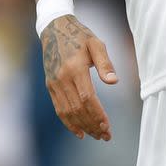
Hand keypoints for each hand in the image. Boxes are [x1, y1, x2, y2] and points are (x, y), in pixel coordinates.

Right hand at [41, 15, 117, 139]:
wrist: (55, 29)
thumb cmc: (80, 36)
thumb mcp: (96, 44)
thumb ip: (105, 63)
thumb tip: (114, 82)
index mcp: (75, 68)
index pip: (87, 98)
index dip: (97, 114)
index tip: (107, 126)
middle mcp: (62, 79)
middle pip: (77, 109)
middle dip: (92, 125)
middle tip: (106, 136)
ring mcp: (54, 84)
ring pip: (67, 112)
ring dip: (82, 126)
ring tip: (97, 135)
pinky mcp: (50, 86)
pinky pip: (59, 109)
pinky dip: (69, 123)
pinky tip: (79, 132)